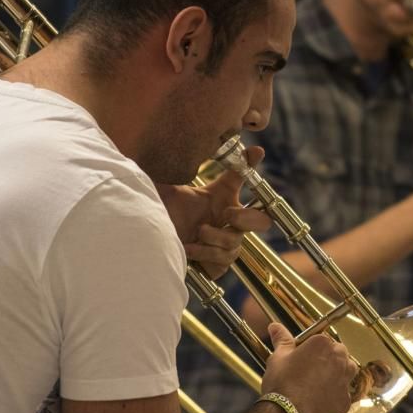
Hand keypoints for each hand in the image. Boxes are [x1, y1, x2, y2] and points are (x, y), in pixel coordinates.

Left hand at [157, 147, 271, 278]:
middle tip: (227, 214)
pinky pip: (220, 262)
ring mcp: (226, 247)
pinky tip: (188, 248)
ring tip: (196, 233)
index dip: (250, 165)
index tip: (255, 151)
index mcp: (224, 200)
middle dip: (246, 218)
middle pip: (260, 221)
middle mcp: (230, 224)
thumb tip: (195, 145)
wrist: (151, 240)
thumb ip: (189, 165)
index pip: (241, 178)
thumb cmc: (168, 214)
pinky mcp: (217, 266)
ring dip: (214, 238)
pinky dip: (204, 255)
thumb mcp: (177, 190)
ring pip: (233, 244)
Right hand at [260, 323, 356, 412]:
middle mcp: (339, 359)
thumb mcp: (278, 358)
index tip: (303, 358)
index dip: (312, 349)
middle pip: (338, 353)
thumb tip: (274, 326)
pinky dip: (334, 396)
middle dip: (328, 359)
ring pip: (347, 372)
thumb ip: (281, 340)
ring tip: (318, 383)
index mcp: (322, 344)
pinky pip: (343, 394)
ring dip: (337, 374)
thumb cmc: (282, 383)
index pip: (322, 340)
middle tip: (310, 370)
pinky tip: (319, 401)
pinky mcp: (346, 401)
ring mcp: (345, 381)